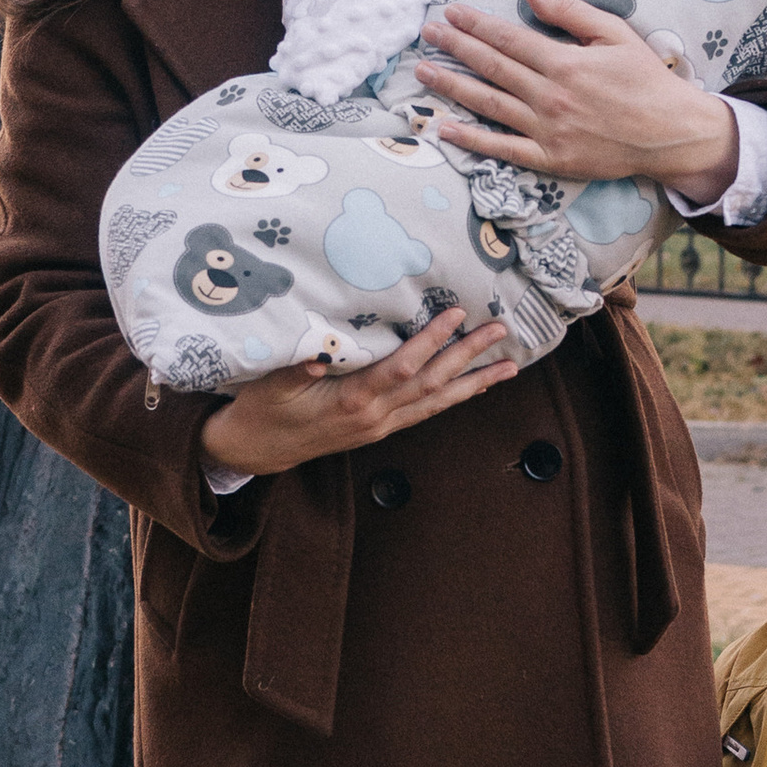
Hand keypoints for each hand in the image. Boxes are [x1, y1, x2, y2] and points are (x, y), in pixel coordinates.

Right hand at [197, 306, 518, 478]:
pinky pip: (425, 412)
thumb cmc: (262, 409)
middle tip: (501, 332)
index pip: (402, 368)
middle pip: (431, 384)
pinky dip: (452, 398)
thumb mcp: (270, 382)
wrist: (255, 451)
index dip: (431, 341)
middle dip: (468, 357)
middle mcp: (375, 417)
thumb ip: (297, 366)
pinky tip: (474, 387)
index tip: (456, 314)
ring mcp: (380, 427)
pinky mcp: (379, 430)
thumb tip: (320, 353)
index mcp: (352, 401)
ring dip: (474, 383)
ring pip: (436, 403)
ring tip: (510, 367)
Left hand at [417, 0, 739, 193]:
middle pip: (491, 67)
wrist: (671, 133)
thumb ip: (569, 12)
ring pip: (488, 104)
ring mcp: (546, 130)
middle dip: (454, 47)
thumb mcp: (615, 34)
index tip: (451, 13)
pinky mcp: (549, 159)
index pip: (508, 38)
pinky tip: (444, 127)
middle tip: (427, 34)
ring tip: (423, 72)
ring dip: (452, 86)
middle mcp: (549, 96)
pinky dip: (470, 139)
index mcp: (564, 63)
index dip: (475, 24)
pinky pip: (501, 149)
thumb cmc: (645, 80)